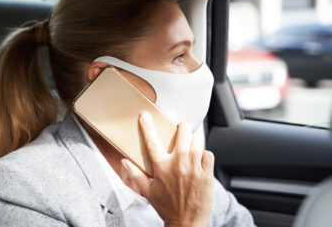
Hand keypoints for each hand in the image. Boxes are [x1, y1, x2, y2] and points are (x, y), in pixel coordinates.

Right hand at [121, 111, 214, 226]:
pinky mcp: (207, 174)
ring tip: (191, 148)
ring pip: (197, 142)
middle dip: (182, 127)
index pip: (152, 142)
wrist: (187, 223)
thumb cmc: (167, 207)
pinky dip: (205, 155)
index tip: (144, 115)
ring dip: (194, 142)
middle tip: (182, 128)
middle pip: (183, 133)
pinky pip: (208, 154)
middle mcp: (178, 164)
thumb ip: (135, 175)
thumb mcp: (148, 192)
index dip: (147, 126)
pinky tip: (200, 161)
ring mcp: (194, 168)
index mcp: (161, 168)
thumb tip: (124, 162)